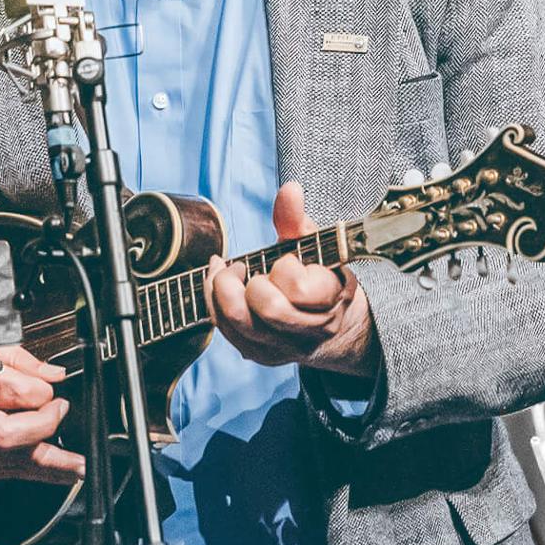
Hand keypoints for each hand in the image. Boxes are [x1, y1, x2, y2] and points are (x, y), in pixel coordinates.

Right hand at [0, 344, 82, 484]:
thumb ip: (14, 358)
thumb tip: (49, 372)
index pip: (17, 392)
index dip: (43, 388)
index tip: (52, 384)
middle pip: (13, 433)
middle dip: (46, 423)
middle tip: (61, 410)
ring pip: (12, 460)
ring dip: (51, 463)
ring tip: (78, 465)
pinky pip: (2, 471)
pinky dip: (31, 471)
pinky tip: (54, 473)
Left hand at [208, 181, 375, 376]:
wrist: (327, 322)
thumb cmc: (316, 275)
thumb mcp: (312, 245)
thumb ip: (296, 219)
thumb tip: (289, 189)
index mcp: (330, 301)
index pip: (298, 288)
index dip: (285, 269)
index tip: (286, 261)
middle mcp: (310, 331)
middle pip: (266, 308)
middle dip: (248, 281)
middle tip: (245, 267)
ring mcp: (284, 347)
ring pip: (239, 322)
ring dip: (223, 289)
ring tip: (228, 272)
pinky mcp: (260, 354)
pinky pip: (225, 330)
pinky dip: (214, 301)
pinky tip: (219, 282)